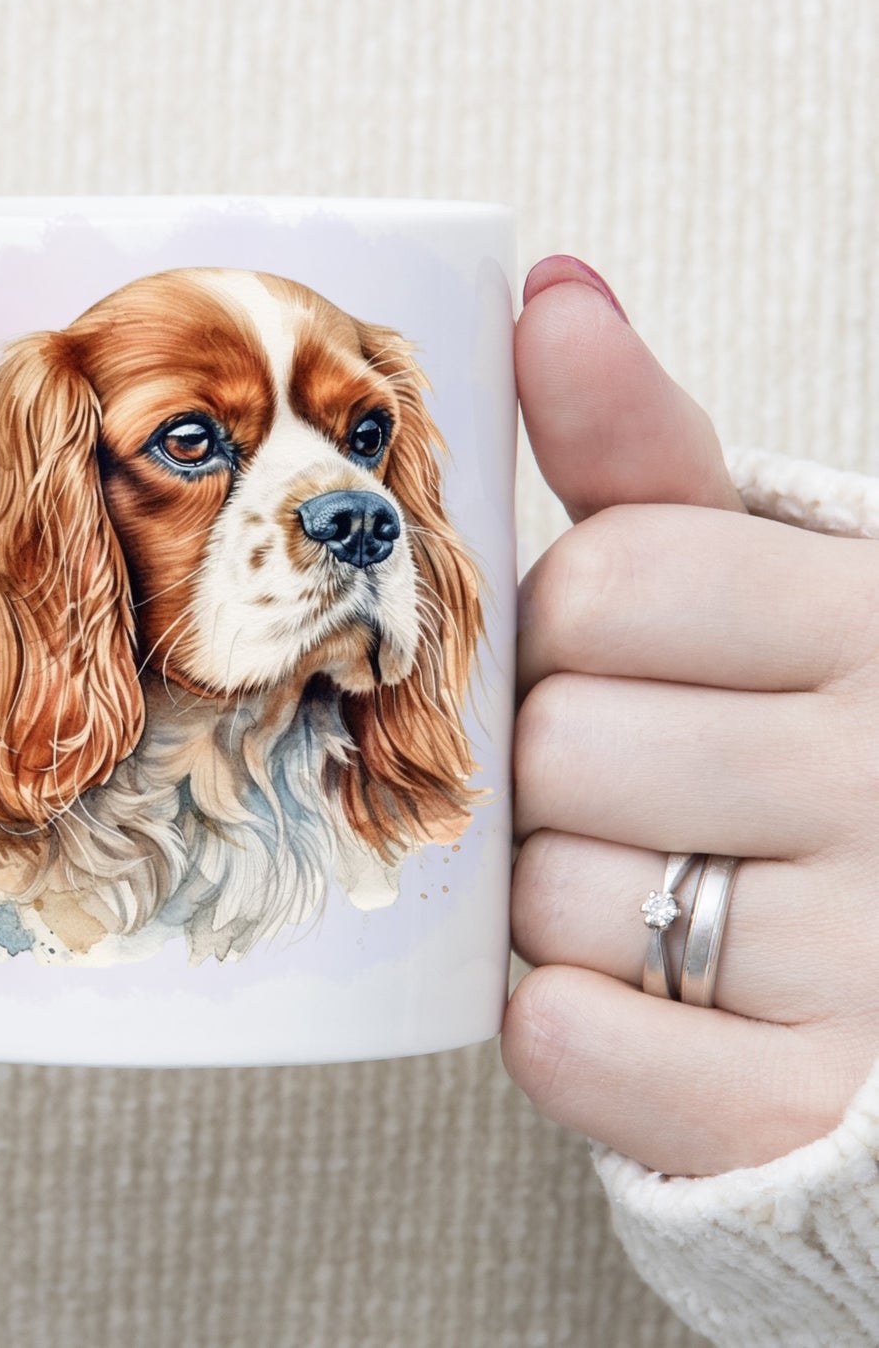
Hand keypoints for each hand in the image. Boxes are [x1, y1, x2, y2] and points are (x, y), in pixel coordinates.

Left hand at [501, 255, 878, 1177]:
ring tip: (648, 885)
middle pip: (559, 743)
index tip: (612, 655)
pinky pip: (569, 1040)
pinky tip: (628, 992)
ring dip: (555, 895)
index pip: (608, 581)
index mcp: (877, 619)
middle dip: (552, 764)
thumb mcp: (760, 574)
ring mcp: (869, 958)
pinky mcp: (800, 1108)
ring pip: (552, 896)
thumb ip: (645, 449)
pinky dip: (566, 1024)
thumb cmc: (804, 732)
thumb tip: (551, 290)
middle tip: (625, 786)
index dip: (565, 626)